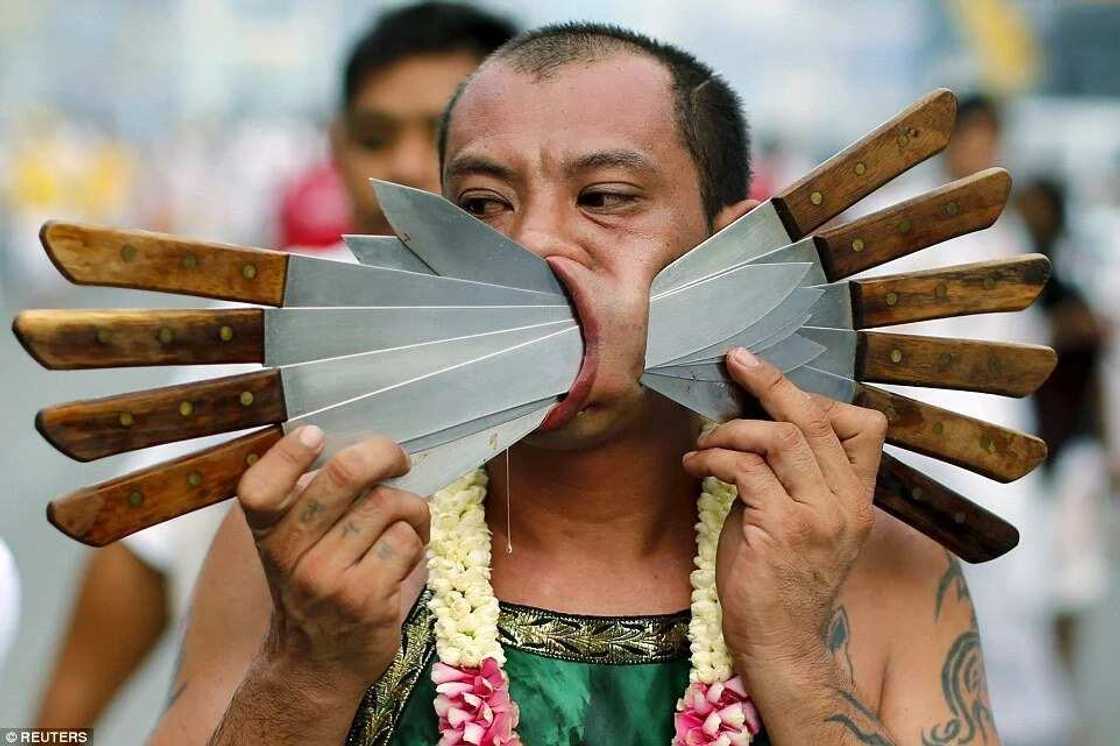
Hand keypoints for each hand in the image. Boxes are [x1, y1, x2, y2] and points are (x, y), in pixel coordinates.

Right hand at [235, 425, 427, 690]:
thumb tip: (363, 447)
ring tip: (408, 523)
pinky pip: (407, 541)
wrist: (316, 665)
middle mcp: (290, 555)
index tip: (315, 435)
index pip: (259, 487)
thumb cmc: (315, 590)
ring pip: (388, 505)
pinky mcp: (366, 598)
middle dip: (384, 454)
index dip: (287, 454)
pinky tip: (408, 555)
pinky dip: (417, 541)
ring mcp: (327, 578)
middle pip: (344, 475)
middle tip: (399, 459)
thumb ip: (312, 501)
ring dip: (411, 508)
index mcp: (268, 534)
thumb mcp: (294, 546)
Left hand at [681, 348, 886, 673]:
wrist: (781, 643)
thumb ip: (797, 476)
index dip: (819, 397)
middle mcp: (848, 503)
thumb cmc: (781, 580)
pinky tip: (696, 463)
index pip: (865, 425)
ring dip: (732, 428)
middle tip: (735, 361)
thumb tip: (759, 421)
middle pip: (815, 418)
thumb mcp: (806, 522)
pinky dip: (715, 457)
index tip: (774, 390)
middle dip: (770, 382)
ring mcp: (819, 517)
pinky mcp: (783, 530)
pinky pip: (746, 470)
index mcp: (859, 497)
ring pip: (781, 437)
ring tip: (705, 439)